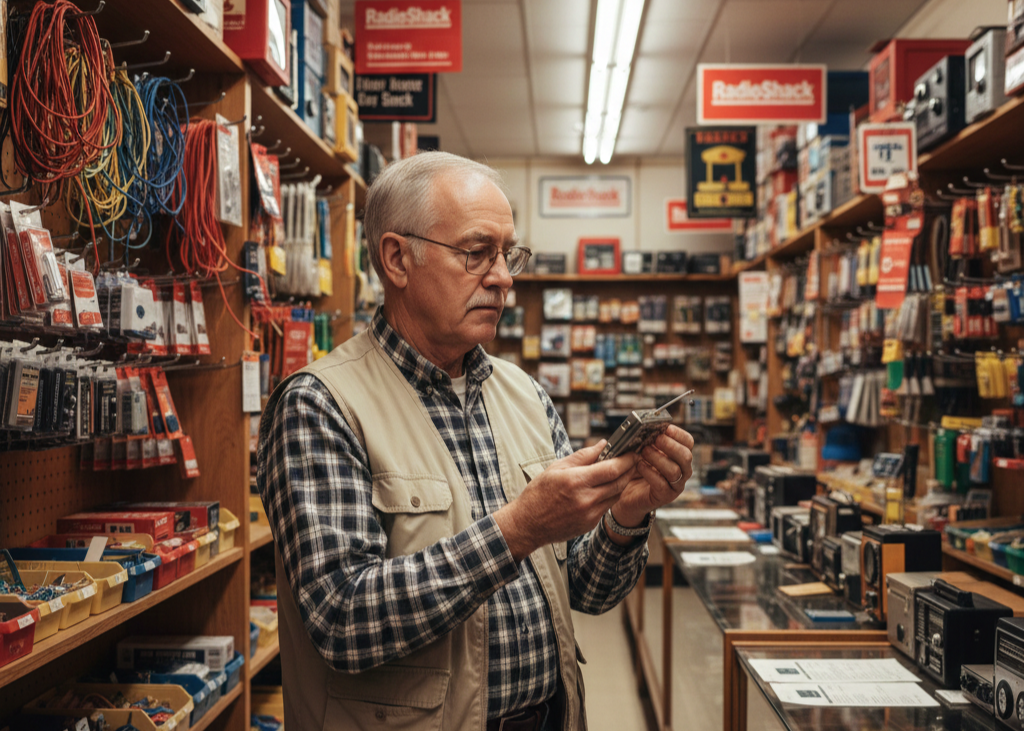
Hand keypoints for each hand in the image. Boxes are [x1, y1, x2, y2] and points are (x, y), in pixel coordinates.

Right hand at [494, 441, 636, 561]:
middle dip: (630, 469)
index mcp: (576, 481)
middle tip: (632, 460)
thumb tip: (603, 444)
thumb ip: (583, 456)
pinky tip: (607, 487)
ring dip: (623, 482)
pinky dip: (611, 494)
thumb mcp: (556, 468)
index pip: (612, 468)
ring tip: (622, 471)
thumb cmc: (538, 493)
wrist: (528, 524)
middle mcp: (586, 499)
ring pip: (617, 494)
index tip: (632, 452)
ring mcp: (590, 513)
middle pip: (620, 482)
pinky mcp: (590, 524)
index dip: (626, 459)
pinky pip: (607, 506)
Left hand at [610, 426, 694, 528]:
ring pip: (675, 471)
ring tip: (644, 452)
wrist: (628, 494)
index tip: (665, 428)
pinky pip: (662, 484)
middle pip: (686, 456)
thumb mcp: (643, 452)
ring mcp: (675, 485)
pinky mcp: (665, 496)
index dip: (678, 434)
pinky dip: (650, 473)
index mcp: (678, 456)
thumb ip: (649, 441)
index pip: (688, 442)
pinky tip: (640, 466)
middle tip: (655, 439)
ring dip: (658, 459)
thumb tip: (648, 428)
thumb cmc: (636, 470)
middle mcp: (682, 470)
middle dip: (670, 446)